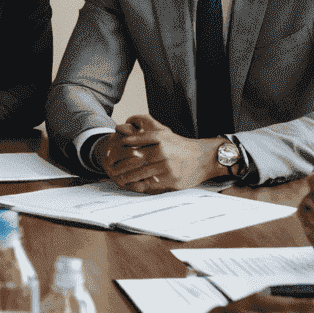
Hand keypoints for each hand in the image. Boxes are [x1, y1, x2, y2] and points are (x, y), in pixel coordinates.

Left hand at [95, 116, 218, 191]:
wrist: (203, 159)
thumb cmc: (180, 147)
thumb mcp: (165, 134)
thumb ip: (147, 132)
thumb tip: (123, 126)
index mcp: (160, 137)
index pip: (134, 141)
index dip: (120, 147)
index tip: (109, 151)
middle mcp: (163, 150)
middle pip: (135, 159)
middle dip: (121, 164)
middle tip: (111, 168)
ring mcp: (167, 166)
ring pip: (141, 172)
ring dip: (128, 176)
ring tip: (119, 178)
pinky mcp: (171, 179)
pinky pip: (151, 183)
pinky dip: (140, 185)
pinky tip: (133, 186)